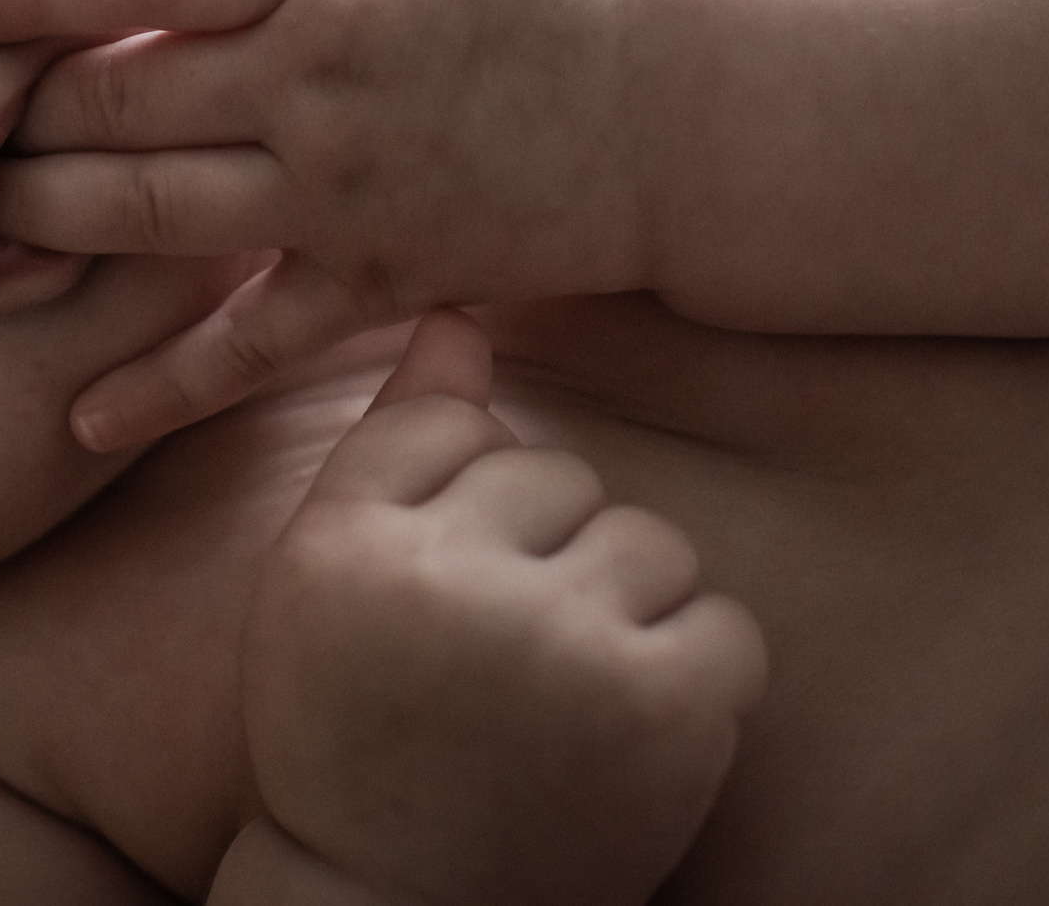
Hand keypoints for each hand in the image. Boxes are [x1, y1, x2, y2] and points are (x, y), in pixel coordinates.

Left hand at [0, 0, 644, 450]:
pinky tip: (77, 418)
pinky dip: (161, 386)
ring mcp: (344, 185)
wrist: (698, 90)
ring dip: (47, 225)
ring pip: (151, 215)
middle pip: (116, 99)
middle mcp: (315, 74)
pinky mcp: (382, 275)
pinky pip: (250, 346)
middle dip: (13, 118)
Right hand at [241, 310, 766, 905]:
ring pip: (645, 539)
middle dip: (544, 551)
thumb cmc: (354, 731)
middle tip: (499, 657)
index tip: (445, 586)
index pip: (455, 422)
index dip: (462, 502)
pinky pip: (722, 623)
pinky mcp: (656, 710)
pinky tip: (629, 728)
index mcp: (346, 542)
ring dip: (623, 607)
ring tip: (563, 694)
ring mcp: (557, 643)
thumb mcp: (326, 581)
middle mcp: (447, 579)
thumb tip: (457, 317)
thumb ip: (391, 444)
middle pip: (553, 472)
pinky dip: (694, 675)